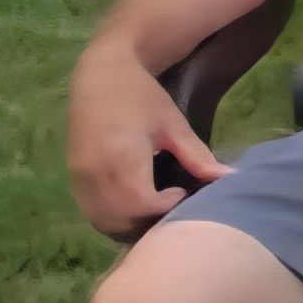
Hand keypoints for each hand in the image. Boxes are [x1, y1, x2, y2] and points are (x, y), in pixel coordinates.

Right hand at [66, 37, 221, 241]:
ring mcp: (80, 181)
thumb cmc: (141, 97)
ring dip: (132, 226)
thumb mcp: (173, 124)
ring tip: (156, 206)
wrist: (99, 77)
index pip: (143, 206)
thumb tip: (229, 177)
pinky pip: (94, 215)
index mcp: (122, 160)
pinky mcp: (73, 182)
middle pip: (123, 222)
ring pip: (106, 223)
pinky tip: (136, 204)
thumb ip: (197, 156)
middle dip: (152, 222)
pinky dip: (116, 219)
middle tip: (173, 205)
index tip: (183, 191)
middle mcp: (95, 176)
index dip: (167, 208)